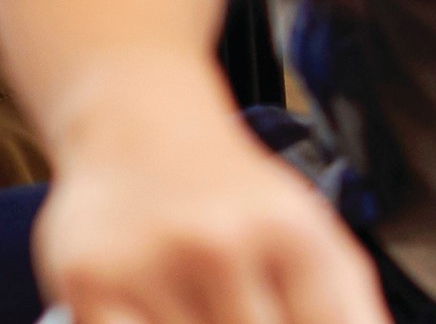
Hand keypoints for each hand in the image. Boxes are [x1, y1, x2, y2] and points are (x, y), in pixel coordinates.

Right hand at [33, 65, 388, 323]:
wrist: (142, 131)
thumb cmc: (238, 200)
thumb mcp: (310, 234)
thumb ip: (346, 305)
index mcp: (294, 235)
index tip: (286, 317)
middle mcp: (223, 246)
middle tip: (244, 306)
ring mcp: (151, 266)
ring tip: (203, 302)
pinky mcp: (89, 285)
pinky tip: (163, 312)